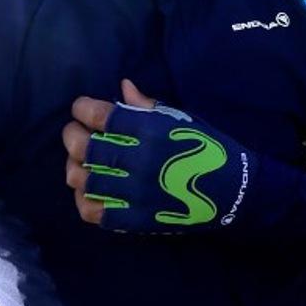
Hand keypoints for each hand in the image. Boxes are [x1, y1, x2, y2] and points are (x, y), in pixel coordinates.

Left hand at [63, 80, 257, 232]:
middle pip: (86, 146)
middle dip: (71, 135)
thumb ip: (148, 105)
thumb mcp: (182, 119)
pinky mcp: (135, 219)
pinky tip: (88, 190)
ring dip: (74, 167)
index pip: (101, 116)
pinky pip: (95, 211)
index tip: (80, 107)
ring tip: (78, 161)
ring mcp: (134, 192)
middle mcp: (138, 160)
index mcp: (151, 131)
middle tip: (72, 133)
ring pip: (85, 179)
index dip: (83, 109)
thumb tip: (122, 86)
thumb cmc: (208, 147)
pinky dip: (85, 200)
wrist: (234, 191)